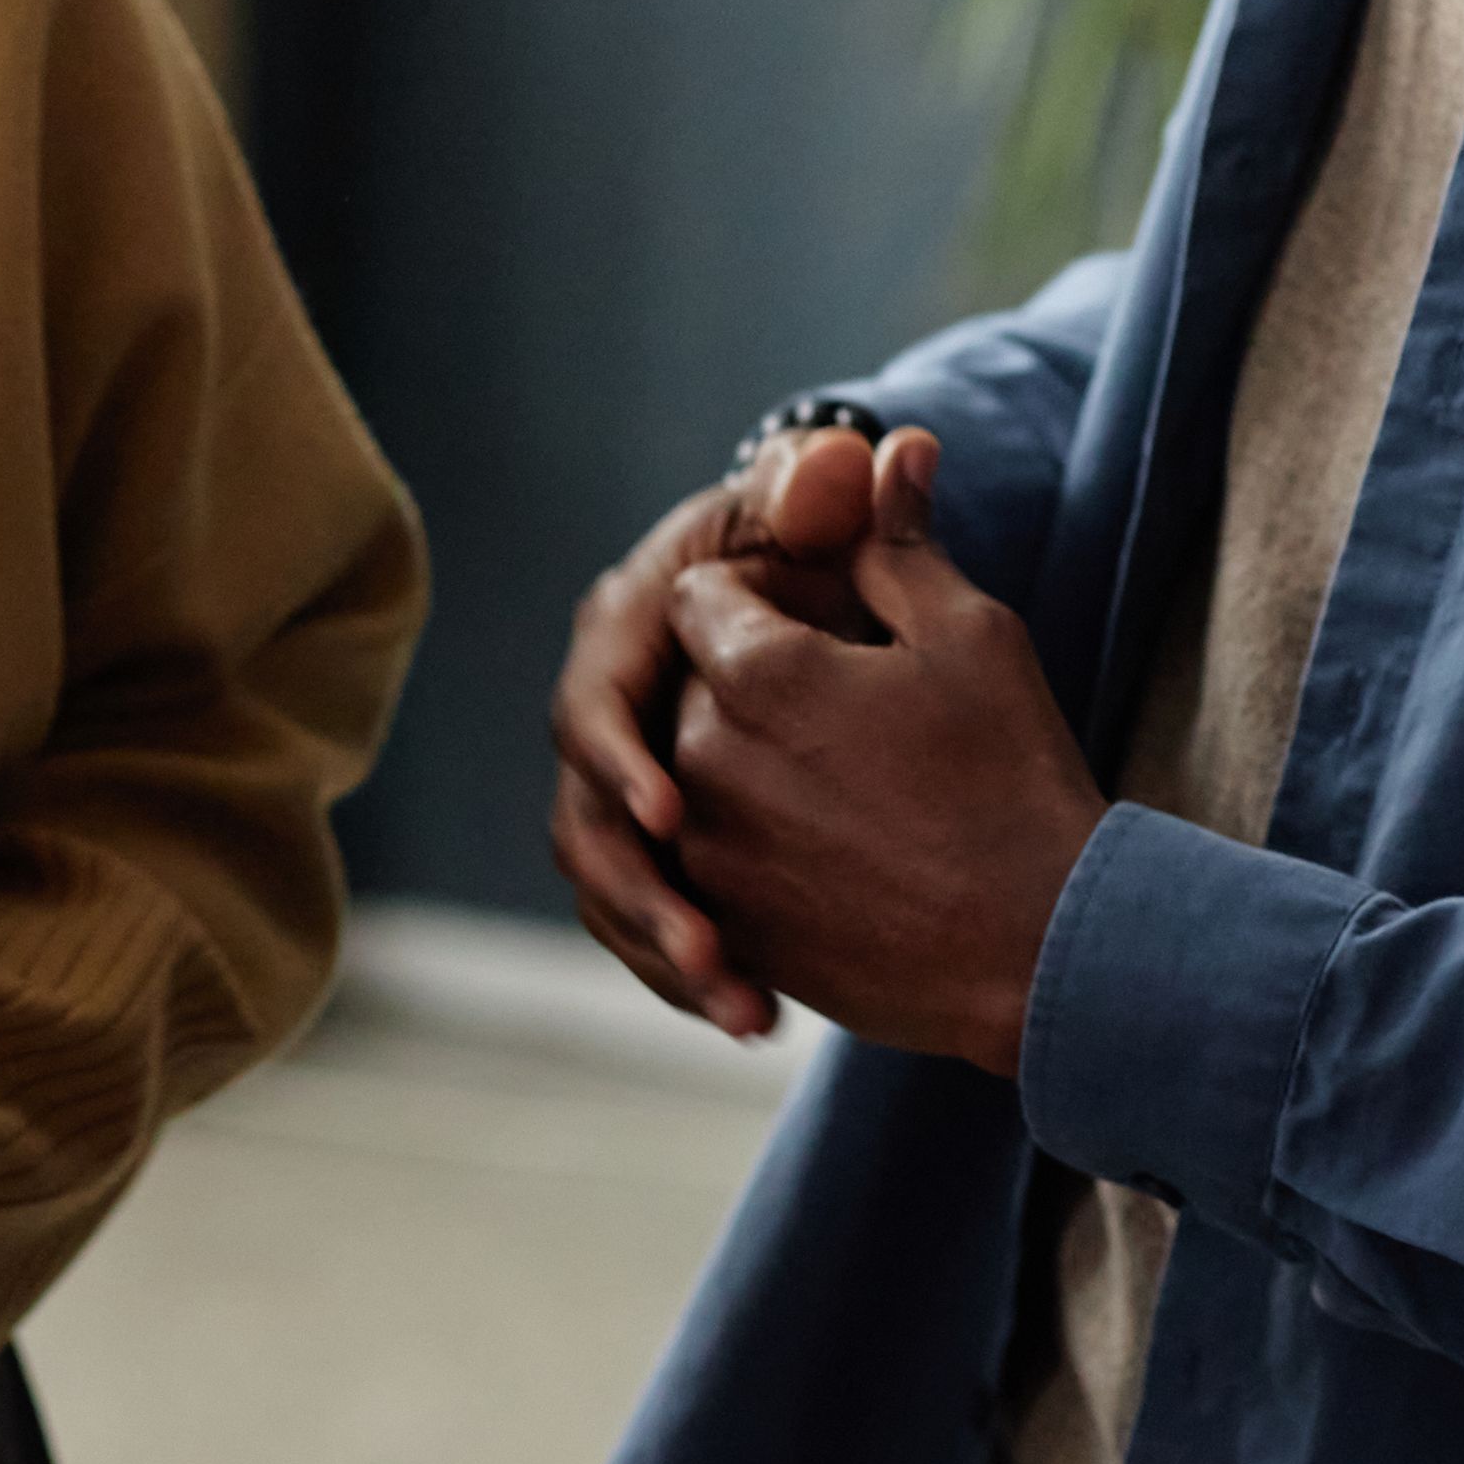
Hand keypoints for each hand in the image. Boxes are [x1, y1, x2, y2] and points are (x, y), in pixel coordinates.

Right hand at [545, 420, 889, 1038]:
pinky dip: (689, 975)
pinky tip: (761, 1015)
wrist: (828, 615)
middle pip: (585, 820)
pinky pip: (643, 924)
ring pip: (609, 886)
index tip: (673, 811)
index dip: (623, 758)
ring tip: (744, 1004)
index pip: (595, 699)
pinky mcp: (655, 849)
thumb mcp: (832, 524)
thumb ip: (837, 495)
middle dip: (642, 893)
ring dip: (664, 952)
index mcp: (629, 624)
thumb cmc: (822, 547)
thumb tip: (878, 448)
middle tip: (708, 949)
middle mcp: (608, 710)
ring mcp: (622, 789)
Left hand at [664, 432, 1104, 1071]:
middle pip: (694, 685)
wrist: (1042, 951)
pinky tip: (847, 854)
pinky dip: (759, 847)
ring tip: (860, 789)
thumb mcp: (971, 635)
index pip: (703, 594)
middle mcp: (704, 762)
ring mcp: (709, 856)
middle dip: (756, 682)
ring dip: (754, 767)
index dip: (766, 597)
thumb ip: (900, 541)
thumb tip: (888, 447)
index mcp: (754, 673)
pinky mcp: (729, 930)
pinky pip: (711, 863)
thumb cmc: (1015, 779)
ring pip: (695, 777)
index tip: (837, 627)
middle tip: (860, 712)